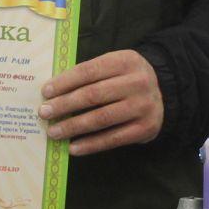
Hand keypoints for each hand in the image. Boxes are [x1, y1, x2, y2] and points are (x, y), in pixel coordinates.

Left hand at [39, 49, 164, 156]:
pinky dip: (90, 145)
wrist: (164, 93)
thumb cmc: (126, 79)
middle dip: (64, 105)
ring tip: (54, 132)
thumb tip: (52, 92)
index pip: (89, 71)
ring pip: (101, 118)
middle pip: (93, 95)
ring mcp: (143, 106)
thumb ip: (89, 75)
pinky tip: (74, 147)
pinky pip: (113, 138)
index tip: (45, 92)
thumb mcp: (113, 66)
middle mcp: (137, 82)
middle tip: (44, 113)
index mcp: (125, 61)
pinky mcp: (145, 128)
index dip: (64, 82)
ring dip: (73, 127)